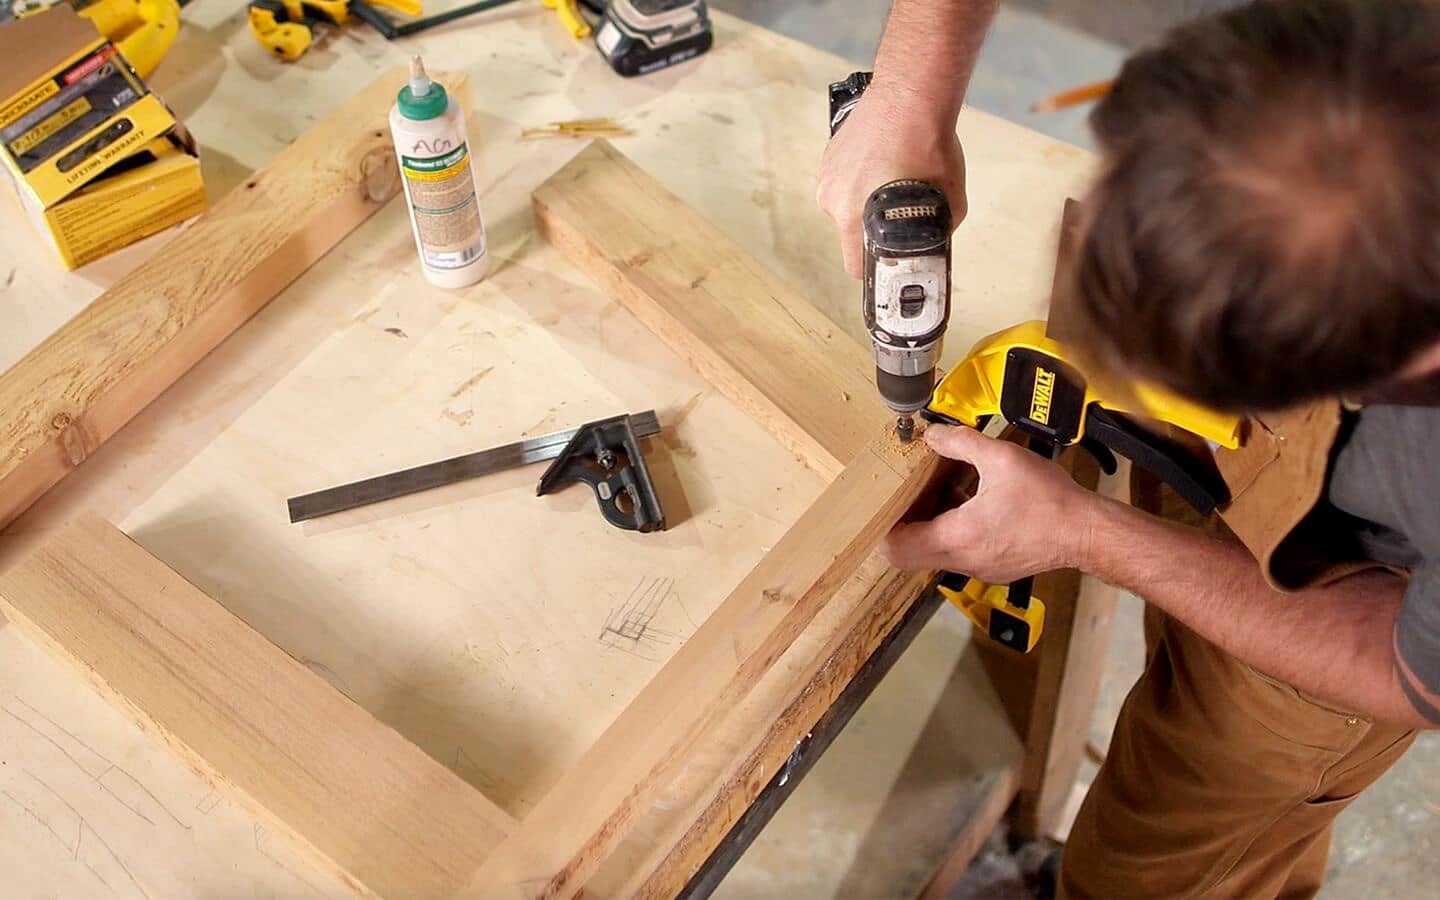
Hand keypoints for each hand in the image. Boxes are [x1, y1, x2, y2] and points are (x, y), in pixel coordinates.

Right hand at [817, 78, 966, 277]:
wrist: (910, 95)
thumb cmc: (928, 145)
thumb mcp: (951, 201)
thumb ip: (939, 230)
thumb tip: (937, 243)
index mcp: (852, 217)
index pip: (854, 265)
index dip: (874, 268)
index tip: (887, 262)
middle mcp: (832, 200)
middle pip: (851, 233)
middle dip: (873, 228)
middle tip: (900, 208)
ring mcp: (827, 176)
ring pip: (846, 205)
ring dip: (865, 201)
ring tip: (892, 179)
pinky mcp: (829, 155)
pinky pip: (844, 180)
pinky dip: (860, 178)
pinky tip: (882, 162)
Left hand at [881, 425, 1099, 580]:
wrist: (1087, 531)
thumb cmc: (1050, 502)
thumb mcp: (1001, 459)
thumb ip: (960, 443)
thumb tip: (934, 434)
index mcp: (957, 537)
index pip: (897, 548)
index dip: (885, 528)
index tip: (888, 506)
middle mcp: (964, 560)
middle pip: (911, 555)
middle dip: (906, 526)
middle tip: (911, 498)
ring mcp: (980, 568)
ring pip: (936, 555)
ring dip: (932, 527)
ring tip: (944, 494)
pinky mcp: (996, 567)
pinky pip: (961, 554)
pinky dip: (956, 532)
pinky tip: (973, 504)